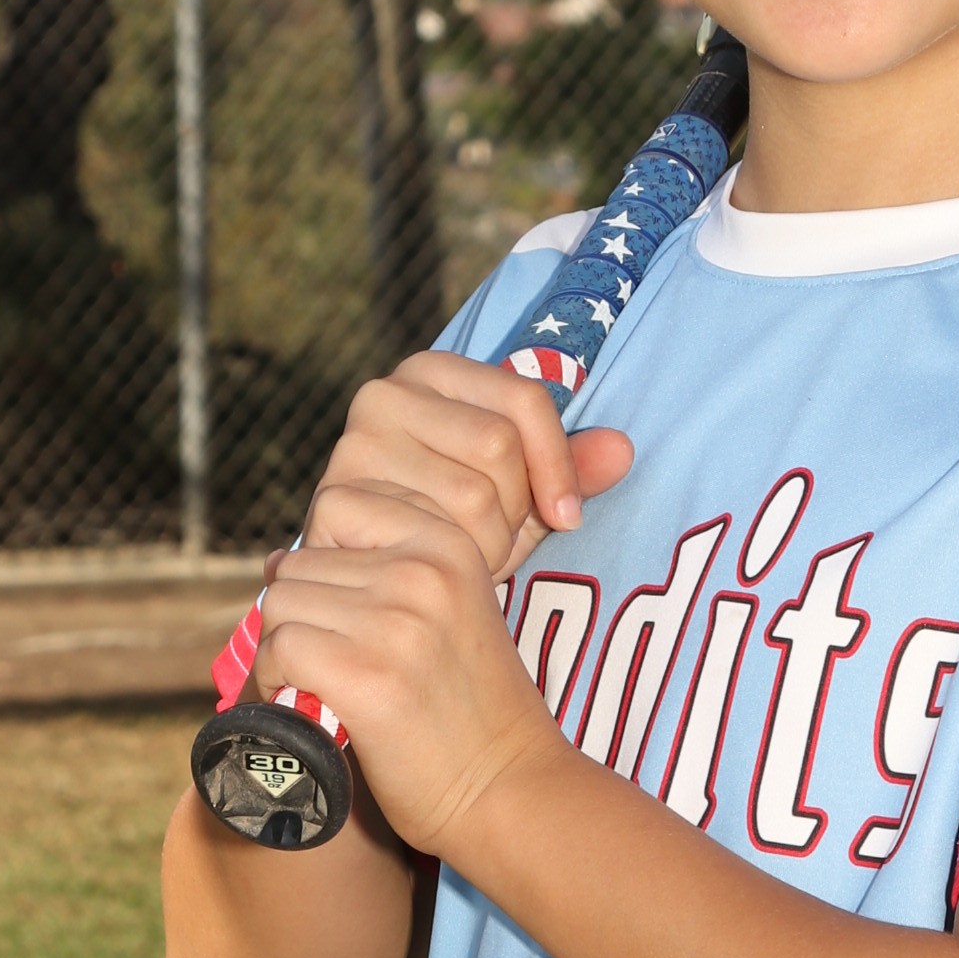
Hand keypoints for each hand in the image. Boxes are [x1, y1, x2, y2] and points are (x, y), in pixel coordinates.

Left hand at [254, 506, 566, 864]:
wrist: (509, 789)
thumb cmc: (470, 708)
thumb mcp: (453, 608)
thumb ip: (387, 569)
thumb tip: (281, 558)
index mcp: (450, 542)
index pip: (340, 500)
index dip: (326, 555)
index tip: (348, 607)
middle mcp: (424, 570)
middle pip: (300, 558)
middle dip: (302, 611)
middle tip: (332, 658)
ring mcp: (396, 622)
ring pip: (280, 602)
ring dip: (287, 647)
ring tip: (323, 681)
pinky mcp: (366, 676)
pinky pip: (280, 647)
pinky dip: (279, 678)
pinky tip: (312, 701)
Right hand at [305, 350, 630, 583]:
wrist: (372, 585)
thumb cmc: (452, 526)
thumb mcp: (520, 491)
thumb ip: (571, 468)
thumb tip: (622, 450)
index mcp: (431, 372)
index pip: (523, 398)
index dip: (559, 465)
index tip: (569, 518)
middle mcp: (384, 394)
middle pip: (500, 445)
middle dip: (517, 510)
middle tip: (494, 539)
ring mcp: (352, 445)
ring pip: (473, 497)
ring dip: (489, 546)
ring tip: (465, 555)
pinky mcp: (336, 501)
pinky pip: (433, 538)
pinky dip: (452, 568)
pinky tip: (438, 573)